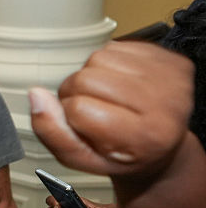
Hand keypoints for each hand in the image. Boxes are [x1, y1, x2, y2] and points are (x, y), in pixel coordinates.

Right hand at [30, 41, 194, 179]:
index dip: (69, 116)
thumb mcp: (83, 160)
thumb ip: (53, 134)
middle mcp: (166, 103)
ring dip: (90, 75)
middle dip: (75, 93)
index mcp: (146, 137)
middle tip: (90, 109)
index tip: (83, 127)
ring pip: (99, 58)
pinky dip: (107, 64)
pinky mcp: (171, 58)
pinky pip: (116, 47)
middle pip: (87, 79)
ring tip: (104, 96)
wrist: (164, 144)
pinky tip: (118, 83)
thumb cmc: (120, 155)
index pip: (80, 109)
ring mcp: (171, 77)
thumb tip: (35, 95)